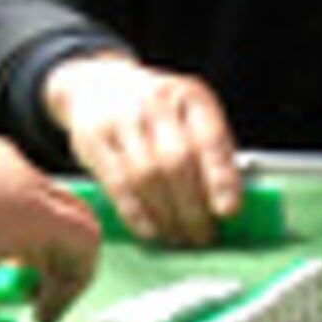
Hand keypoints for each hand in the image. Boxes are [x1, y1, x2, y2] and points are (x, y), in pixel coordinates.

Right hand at [43, 54, 243, 245]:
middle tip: (203, 236)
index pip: (211, 138)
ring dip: (166, 215)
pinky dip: (136, 213)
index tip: (228, 211)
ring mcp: (121, 118)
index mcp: (190, 96)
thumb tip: (225, 205)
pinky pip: (118, 183)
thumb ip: (209, 150)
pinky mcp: (93, 139)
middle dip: (193, 207)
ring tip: (178, 236)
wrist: (96, 85)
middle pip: (177, 162)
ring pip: (147, 176)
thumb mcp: (189, 115)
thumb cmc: (156, 111)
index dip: (221, 178)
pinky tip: (150, 230)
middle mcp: (156, 102)